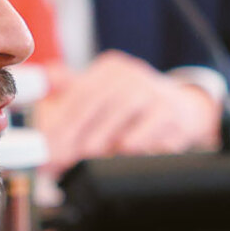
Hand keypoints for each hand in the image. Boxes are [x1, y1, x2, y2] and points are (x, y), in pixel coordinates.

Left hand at [35, 50, 221, 174]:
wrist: (187, 111)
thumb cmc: (136, 108)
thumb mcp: (105, 93)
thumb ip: (70, 92)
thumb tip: (42, 82)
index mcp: (110, 69)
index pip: (78, 95)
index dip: (58, 123)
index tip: (45, 147)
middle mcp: (131, 75)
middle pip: (95, 105)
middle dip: (72, 137)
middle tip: (57, 161)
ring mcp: (154, 92)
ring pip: (121, 117)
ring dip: (100, 143)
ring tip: (84, 161)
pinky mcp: (173, 113)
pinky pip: (149, 132)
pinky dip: (133, 145)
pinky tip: (121, 155)